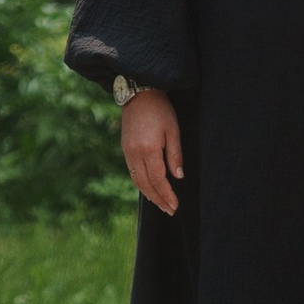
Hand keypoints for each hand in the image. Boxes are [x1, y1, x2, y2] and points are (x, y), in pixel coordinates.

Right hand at [120, 86, 183, 215]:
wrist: (139, 93)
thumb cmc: (160, 109)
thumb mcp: (173, 130)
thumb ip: (175, 155)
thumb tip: (178, 177)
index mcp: (148, 149)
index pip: (158, 180)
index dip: (167, 195)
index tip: (175, 206)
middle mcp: (135, 154)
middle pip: (147, 184)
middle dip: (159, 200)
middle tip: (170, 210)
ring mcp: (127, 152)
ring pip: (137, 181)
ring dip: (149, 195)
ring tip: (160, 204)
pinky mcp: (125, 148)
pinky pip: (132, 172)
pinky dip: (141, 184)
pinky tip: (148, 189)